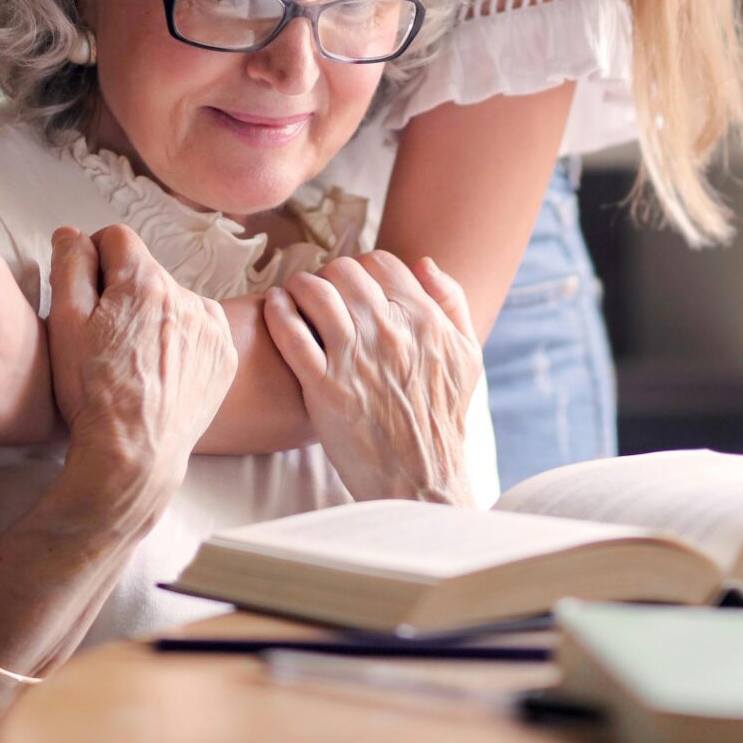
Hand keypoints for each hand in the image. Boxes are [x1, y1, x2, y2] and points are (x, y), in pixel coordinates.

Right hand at [46, 225, 236, 501]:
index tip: (86, 292)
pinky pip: (200, 328)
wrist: (134, 455)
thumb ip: (69, 266)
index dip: (93, 259)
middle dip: (123, 291)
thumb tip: (73, 233)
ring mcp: (212, 327)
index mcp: (145, 282)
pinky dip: (181, 340)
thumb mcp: (64, 324)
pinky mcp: (225, 355)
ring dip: (155, 315)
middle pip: (146, 272)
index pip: (116, 238)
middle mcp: (187, 295)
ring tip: (134, 359)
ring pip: (173, 299)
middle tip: (105, 336)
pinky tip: (161, 370)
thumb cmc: (92, 392)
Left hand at [263, 251, 480, 505]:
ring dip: (298, 288)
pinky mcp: (323, 386)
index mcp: (423, 320)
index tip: (352, 286)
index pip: (381, 263)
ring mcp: (354, 357)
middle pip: (343, 271)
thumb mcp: (467, 358)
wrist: (420, 479)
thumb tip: (424, 263)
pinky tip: (275, 308)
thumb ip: (451, 303)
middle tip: (321, 294)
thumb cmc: (443, 421)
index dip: (363, 268)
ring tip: (293, 297)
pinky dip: (277, 312)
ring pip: (314, 292)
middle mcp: (388, 332)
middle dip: (329, 276)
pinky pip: (290, 332)